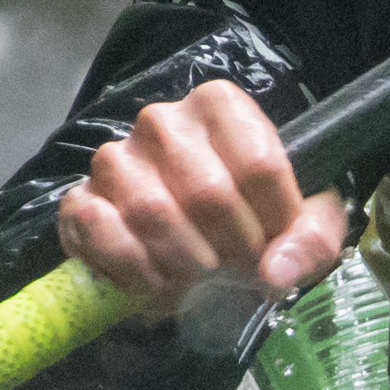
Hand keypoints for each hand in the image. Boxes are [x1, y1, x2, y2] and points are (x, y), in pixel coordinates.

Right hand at [55, 79, 346, 318]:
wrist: (192, 248)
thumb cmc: (252, 223)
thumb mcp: (302, 226)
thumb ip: (310, 243)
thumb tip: (276, 273)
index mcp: (219, 106)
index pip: (259, 165)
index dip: (274, 223)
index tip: (273, 246)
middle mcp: (161, 120)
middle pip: (208, 193)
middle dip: (231, 250)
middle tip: (236, 270)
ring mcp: (114, 158)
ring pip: (154, 213)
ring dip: (186, 265)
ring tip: (200, 279)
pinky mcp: (79, 199)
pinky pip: (100, 232)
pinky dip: (135, 271)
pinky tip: (156, 283)